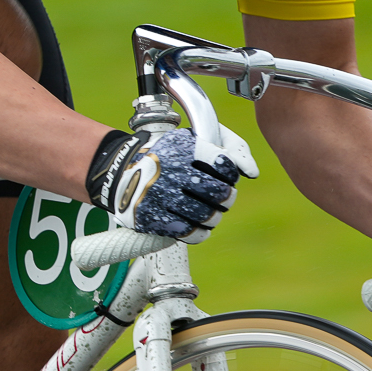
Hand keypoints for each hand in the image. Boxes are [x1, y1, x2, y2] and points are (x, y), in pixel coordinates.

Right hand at [86, 125, 259, 243]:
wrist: (120, 170)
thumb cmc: (168, 154)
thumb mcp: (195, 137)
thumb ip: (231, 146)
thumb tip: (251, 171)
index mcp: (182, 147)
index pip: (225, 165)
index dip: (230, 175)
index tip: (224, 176)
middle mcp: (170, 171)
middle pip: (219, 193)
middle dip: (226, 198)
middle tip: (221, 197)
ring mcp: (159, 196)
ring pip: (207, 215)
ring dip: (214, 216)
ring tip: (209, 211)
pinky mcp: (151, 218)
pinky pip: (189, 233)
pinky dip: (200, 231)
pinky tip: (198, 224)